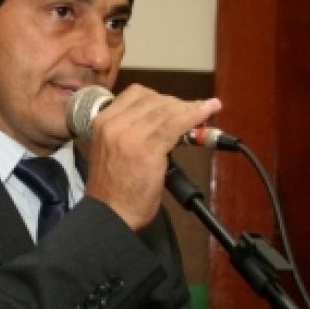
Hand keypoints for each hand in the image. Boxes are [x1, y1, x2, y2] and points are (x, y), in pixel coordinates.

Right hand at [83, 84, 221, 230]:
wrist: (109, 214)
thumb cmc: (112, 188)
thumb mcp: (111, 149)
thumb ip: (129, 131)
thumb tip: (161, 121)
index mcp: (101, 122)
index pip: (135, 94)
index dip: (159, 96)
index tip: (174, 103)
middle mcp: (113, 124)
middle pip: (153, 99)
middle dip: (176, 103)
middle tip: (193, 111)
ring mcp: (130, 135)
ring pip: (166, 110)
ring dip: (189, 108)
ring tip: (206, 110)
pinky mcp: (148, 148)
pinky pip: (176, 124)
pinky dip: (195, 115)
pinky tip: (207, 112)